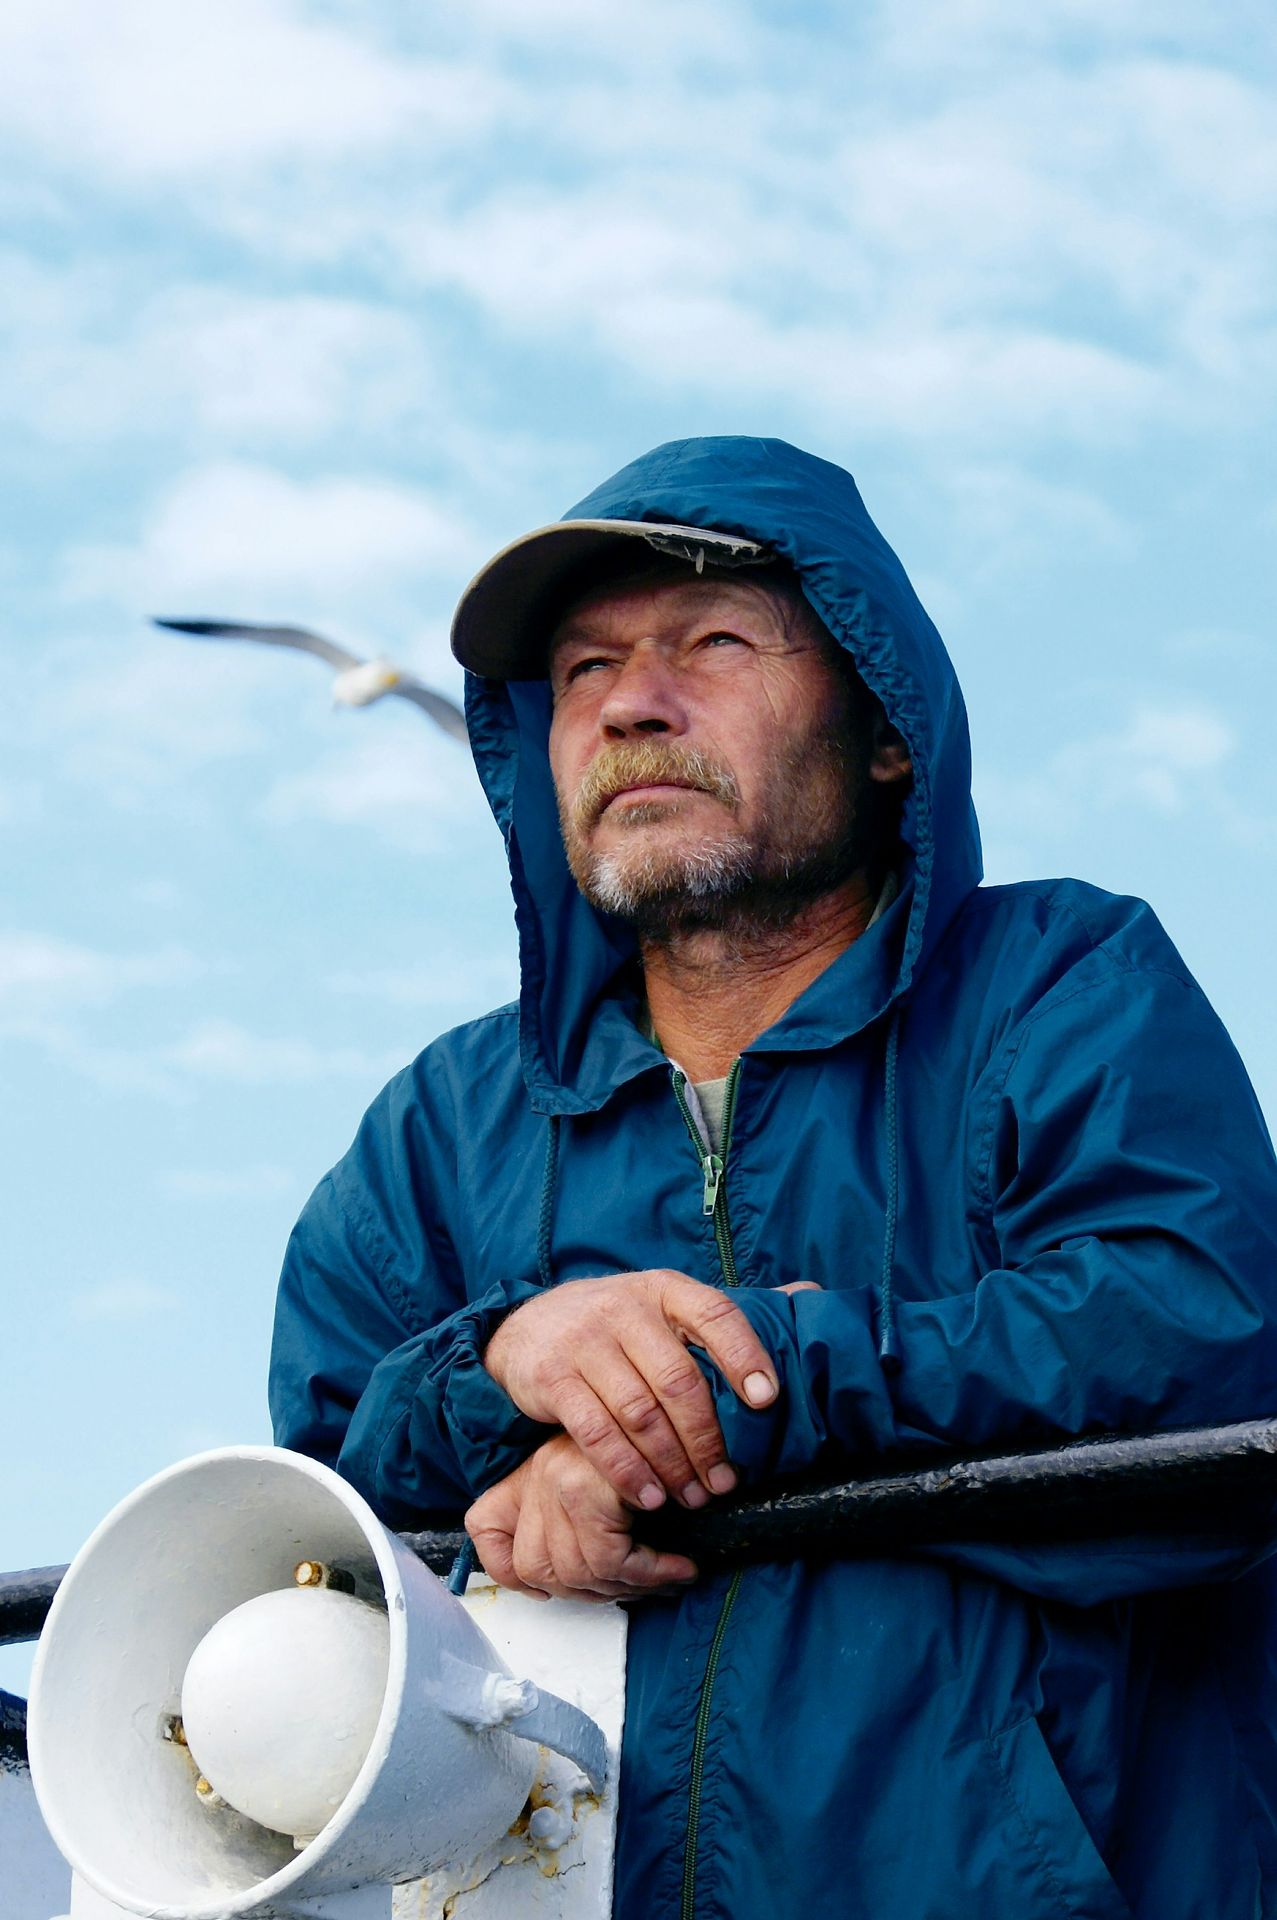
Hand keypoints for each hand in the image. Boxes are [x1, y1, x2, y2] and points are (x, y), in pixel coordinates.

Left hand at [465, 1434, 698, 1601]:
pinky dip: (648, 1575)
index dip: (509, 1573)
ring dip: (625, 1587)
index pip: (485, 1527)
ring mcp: (556, 1480)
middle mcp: (536, 1474)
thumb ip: (575, 1521)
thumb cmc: (654, 1449)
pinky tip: (676, 1567)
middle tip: (632, 1588)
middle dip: (589, 1592)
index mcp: (527, 1472)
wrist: (682, 1412)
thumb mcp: (603, 1479)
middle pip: (535, 1568)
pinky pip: (611, 1559)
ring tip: (660, 1579)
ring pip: (576, 1571)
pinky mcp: (586, 1489)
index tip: (550, 1592)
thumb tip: (583, 1579)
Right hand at [483, 1269, 777, 1511]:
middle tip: (725, 1482)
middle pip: (679, 1381)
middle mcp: (625, 1309)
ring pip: (640, 1413)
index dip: (746, 1356)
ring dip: (671, 1465)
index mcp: (665, 1290)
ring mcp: (585, 1341)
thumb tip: (810, 1292)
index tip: (768, 1400)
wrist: (527, 1326)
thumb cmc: (617, 1325)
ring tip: (692, 1498)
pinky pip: (596, 1433)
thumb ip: (725, 1314)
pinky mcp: (552, 1377)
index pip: (716, 1315)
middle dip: (707, 1440)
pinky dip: (626, 1471)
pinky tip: (647, 1496)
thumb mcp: (665, 1305)